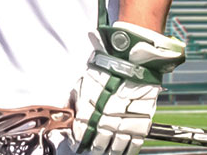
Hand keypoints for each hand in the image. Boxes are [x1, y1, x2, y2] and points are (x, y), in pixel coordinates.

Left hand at [69, 22, 185, 154]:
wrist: (132, 60)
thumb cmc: (106, 68)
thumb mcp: (83, 82)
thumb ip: (73, 100)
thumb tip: (65, 112)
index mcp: (90, 110)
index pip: (82, 135)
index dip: (80, 142)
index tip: (79, 145)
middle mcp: (106, 119)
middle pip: (99, 143)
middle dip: (95, 148)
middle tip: (93, 150)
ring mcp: (125, 121)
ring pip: (116, 145)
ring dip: (110, 151)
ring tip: (106, 153)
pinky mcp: (142, 121)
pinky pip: (134, 142)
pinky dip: (128, 150)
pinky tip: (123, 152)